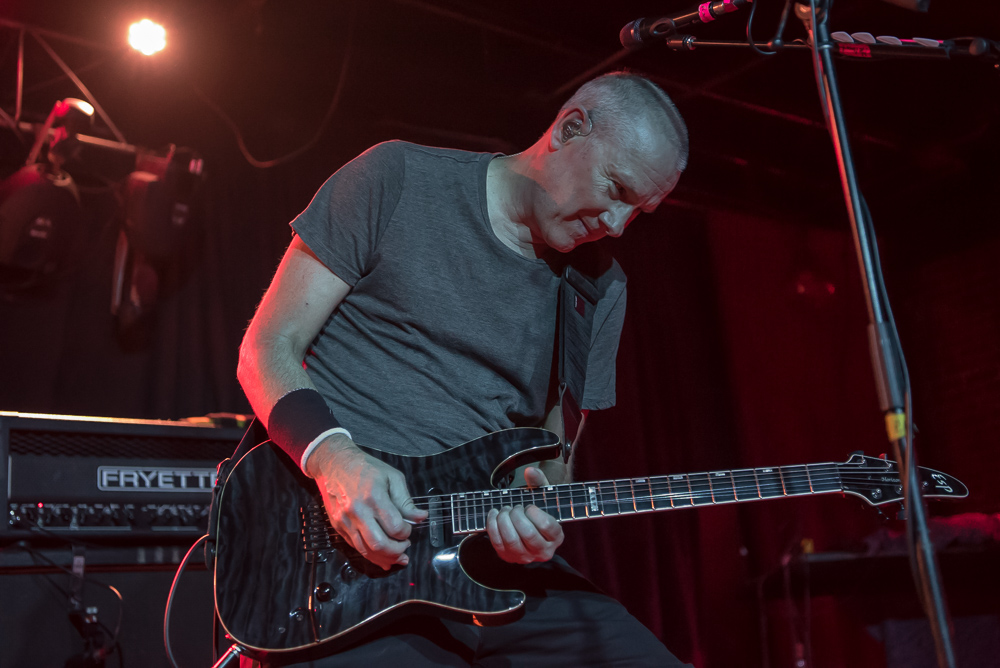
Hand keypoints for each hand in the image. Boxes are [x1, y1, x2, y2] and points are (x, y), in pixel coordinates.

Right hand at [306, 433, 427, 569]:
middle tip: (405, 547)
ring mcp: (345, 520)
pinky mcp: (338, 526)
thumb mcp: (392, 477)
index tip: (409, 528)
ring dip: (384, 558)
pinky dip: (370, 555)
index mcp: (374, 496)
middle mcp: (358, 511)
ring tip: (398, 558)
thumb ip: (406, 500)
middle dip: (397, 551)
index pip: (394, 526)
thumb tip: (421, 517)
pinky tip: (382, 558)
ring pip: (366, 550)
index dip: (406, 532)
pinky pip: (355, 547)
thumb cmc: (366, 468)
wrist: (334, 463)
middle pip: (379, 544)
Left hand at [485, 466, 563, 563]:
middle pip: (527, 533)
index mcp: (556, 537)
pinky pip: (497, 543)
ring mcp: (525, 557)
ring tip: (504, 510)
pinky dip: (492, 526)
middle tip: (514, 507)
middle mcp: (543, 551)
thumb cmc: (538, 513)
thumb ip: (539, 482)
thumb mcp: (543, 497)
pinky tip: (494, 514)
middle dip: (516, 515)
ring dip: (504, 520)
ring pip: (511, 540)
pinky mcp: (508, 557)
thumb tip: (530, 471)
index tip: (529, 506)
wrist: (528, 531)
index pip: (547, 526)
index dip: (534, 513)